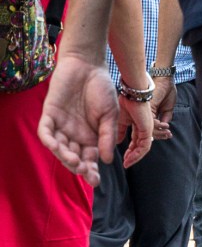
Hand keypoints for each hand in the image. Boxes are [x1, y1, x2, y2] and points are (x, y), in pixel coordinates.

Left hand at [38, 55, 118, 185]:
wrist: (88, 66)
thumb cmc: (102, 89)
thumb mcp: (111, 115)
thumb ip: (108, 136)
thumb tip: (107, 160)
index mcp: (92, 137)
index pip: (90, 159)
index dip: (91, 171)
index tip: (96, 180)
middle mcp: (75, 134)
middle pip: (73, 157)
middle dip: (78, 167)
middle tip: (85, 171)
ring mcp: (62, 125)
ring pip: (59, 147)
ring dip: (64, 156)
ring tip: (74, 161)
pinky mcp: (50, 114)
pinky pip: (46, 132)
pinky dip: (49, 140)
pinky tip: (56, 146)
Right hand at [117, 94, 153, 167]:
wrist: (132, 93)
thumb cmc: (126, 102)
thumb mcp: (120, 120)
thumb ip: (120, 131)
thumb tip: (117, 142)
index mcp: (139, 126)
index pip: (136, 142)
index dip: (130, 151)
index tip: (124, 158)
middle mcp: (145, 129)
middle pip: (140, 147)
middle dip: (132, 156)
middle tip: (126, 164)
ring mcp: (147, 130)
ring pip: (143, 148)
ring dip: (134, 157)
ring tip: (127, 163)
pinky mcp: (147, 130)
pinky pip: (144, 146)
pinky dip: (137, 154)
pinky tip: (130, 159)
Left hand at [150, 76, 174, 139]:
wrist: (165, 79)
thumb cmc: (166, 90)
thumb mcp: (167, 108)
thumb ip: (165, 117)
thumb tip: (164, 127)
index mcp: (148, 114)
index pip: (150, 128)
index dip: (159, 133)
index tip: (168, 134)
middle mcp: (143, 113)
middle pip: (147, 130)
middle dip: (159, 135)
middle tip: (169, 135)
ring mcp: (144, 112)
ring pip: (148, 128)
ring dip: (160, 132)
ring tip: (168, 131)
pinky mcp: (146, 109)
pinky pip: (150, 122)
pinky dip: (159, 125)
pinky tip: (165, 125)